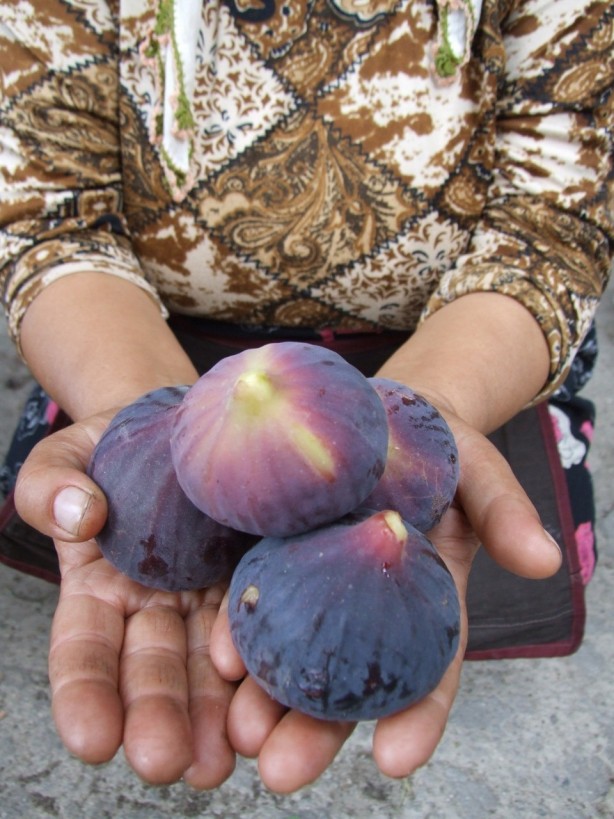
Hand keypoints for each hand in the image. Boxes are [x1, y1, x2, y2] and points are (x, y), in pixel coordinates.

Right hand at [14, 416, 235, 787]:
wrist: (177, 423)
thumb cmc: (112, 444)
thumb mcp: (67, 456)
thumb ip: (50, 487)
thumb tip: (79, 517)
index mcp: (98, 586)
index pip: (84, 648)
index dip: (85, 693)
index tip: (92, 741)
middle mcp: (155, 606)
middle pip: (152, 668)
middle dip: (157, 718)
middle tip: (169, 764)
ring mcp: (208, 598)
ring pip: (208, 664)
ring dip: (213, 716)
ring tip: (221, 762)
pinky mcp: (253, 578)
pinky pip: (260, 622)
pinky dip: (264, 663)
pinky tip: (271, 701)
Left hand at [209, 411, 562, 792]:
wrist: (378, 410)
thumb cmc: (436, 442)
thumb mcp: (477, 468)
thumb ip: (504, 511)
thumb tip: (544, 561)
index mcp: (423, 596)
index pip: (427, 665)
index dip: (417, 715)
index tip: (395, 760)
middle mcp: (365, 603)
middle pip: (346, 678)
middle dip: (316, 729)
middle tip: (281, 771)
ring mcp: (315, 579)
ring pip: (292, 650)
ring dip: (265, 696)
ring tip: (238, 732)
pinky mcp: (273, 550)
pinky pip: (257, 593)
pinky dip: (239, 629)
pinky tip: (214, 657)